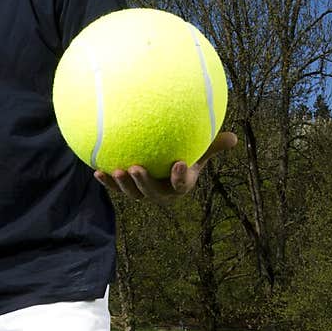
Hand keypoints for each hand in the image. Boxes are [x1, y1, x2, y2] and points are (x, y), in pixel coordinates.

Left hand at [94, 130, 237, 202]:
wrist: (164, 165)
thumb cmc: (186, 154)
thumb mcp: (200, 149)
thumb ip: (213, 145)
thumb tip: (235, 137)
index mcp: (180, 185)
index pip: (181, 184)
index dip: (180, 177)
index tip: (180, 164)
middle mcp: (161, 193)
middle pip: (152, 192)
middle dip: (143, 183)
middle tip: (135, 168)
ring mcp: (143, 192)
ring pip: (132, 193)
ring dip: (122, 184)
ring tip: (118, 170)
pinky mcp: (127, 187)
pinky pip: (115, 186)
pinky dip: (106, 181)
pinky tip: (96, 170)